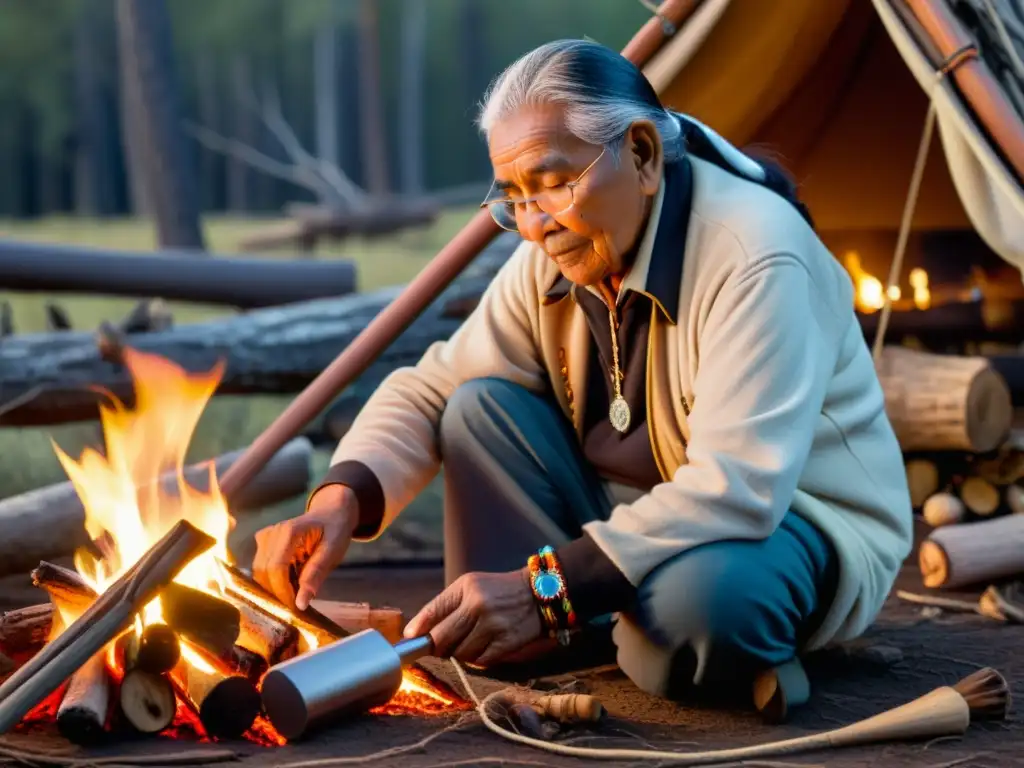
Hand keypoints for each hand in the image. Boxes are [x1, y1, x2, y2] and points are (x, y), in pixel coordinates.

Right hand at [252, 485, 357, 609]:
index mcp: (290, 531)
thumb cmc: (334, 530)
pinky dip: (271, 579)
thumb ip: (316, 574)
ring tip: (293, 593)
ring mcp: (264, 536)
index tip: (294, 607)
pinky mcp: (262, 542)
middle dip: (276, 592)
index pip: (276, 568)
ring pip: (258, 572)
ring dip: (273, 587)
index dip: (282, 591)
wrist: (330, 512)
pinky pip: (260, 567)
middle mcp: (272, 532)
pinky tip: (288, 582)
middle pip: (263, 571)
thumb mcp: (333, 551)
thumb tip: (300, 603)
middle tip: (295, 604)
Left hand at [403, 570, 543, 666]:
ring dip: (458, 653)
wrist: (539, 594)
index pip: (432, 611)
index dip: (417, 630)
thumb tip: (415, 632)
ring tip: (468, 641)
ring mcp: (493, 625)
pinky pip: (479, 661)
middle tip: (438, 646)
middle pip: (441, 638)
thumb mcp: (470, 586)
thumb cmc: (497, 591)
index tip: (409, 640)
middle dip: (436, 646)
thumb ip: (444, 605)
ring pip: (459, 653)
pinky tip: (483, 646)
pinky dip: (476, 658)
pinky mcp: (506, 642)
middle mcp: (478, 605)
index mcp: (466, 587)